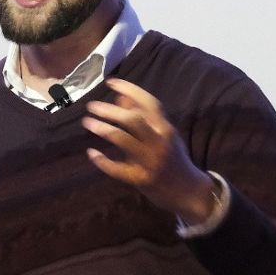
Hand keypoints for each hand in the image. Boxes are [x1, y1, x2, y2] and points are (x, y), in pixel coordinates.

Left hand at [82, 78, 219, 223]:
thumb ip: (143, 116)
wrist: (187, 191)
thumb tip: (121, 96)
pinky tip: (92, 152)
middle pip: (133, 120)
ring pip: (123, 140)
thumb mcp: (162, 134)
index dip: (130, 89)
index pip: (149, 103)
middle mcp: (159, 142)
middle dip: (110, 110)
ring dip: (103, 129)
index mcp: (165, 128)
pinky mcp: (141, 180)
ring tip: (88, 122)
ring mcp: (150, 162)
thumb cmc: (173, 158)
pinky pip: (118, 169)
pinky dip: (103, 161)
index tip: (111, 82)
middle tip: (92, 106)